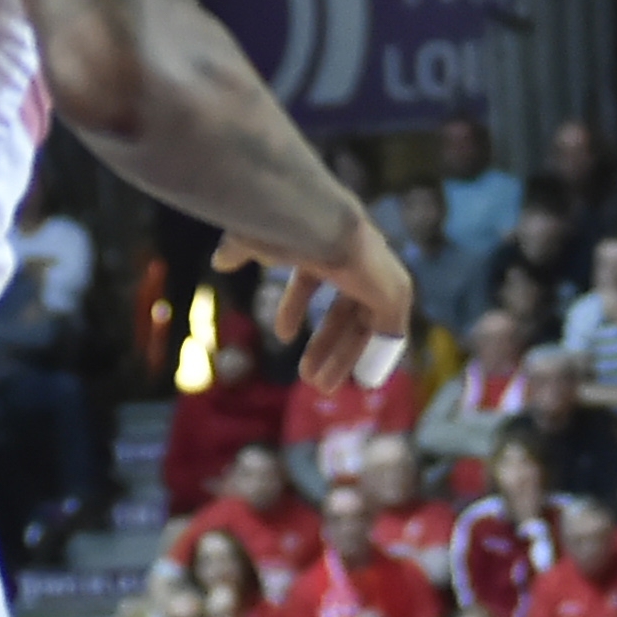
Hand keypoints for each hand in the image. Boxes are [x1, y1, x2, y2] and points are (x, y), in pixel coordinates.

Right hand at [225, 213, 415, 392]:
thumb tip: (220, 261)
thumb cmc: (289, 232)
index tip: (283, 337)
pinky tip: (361, 380)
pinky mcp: (396, 296)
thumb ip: (240, 250)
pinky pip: (391, 334)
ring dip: (342, 357)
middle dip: (323, 344)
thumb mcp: (257, 243)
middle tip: (307, 376)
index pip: (312, 280)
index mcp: (325, 245)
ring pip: (362, 327)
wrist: (324, 228)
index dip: (295, 307)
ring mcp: (379, 278)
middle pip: (342, 311)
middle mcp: (355, 261)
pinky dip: (378, 355)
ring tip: (321, 387)